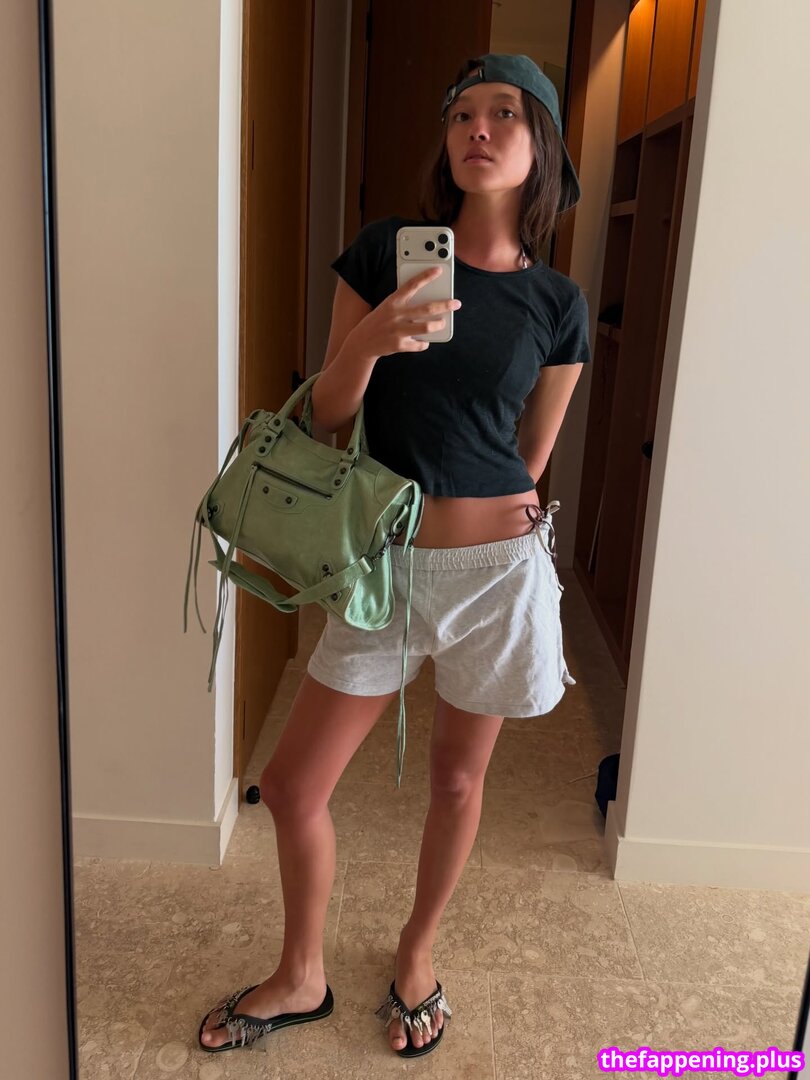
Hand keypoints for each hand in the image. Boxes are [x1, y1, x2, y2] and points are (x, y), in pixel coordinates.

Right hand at [345, 266, 461, 357]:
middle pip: (426, 308)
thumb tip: (426, 301)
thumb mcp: (387, 306)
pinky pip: (419, 344)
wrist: (362, 342)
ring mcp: (398, 331)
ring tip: (443, 323)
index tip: (439, 270)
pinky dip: (424, 343)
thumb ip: (403, 303)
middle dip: (444, 305)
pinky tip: (424, 341)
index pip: (412, 285)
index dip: (426, 276)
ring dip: (438, 325)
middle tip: (455, 303)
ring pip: (426, 328)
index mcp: (393, 301)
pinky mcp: (399, 345)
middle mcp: (396, 315)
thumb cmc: (378, 321)